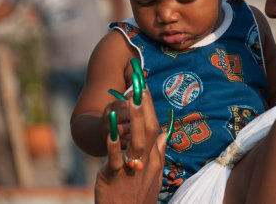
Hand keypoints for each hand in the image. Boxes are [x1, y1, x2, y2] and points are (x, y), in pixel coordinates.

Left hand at [95, 88, 166, 203]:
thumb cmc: (138, 196)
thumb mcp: (154, 176)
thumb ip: (159, 153)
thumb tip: (164, 133)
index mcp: (153, 158)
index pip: (155, 127)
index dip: (150, 107)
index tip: (144, 88)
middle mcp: (145, 161)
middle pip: (148, 130)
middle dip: (144, 106)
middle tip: (139, 84)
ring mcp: (131, 169)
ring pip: (135, 141)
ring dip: (134, 119)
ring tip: (130, 98)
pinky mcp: (115, 177)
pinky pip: (116, 158)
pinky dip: (114, 143)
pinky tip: (110, 128)